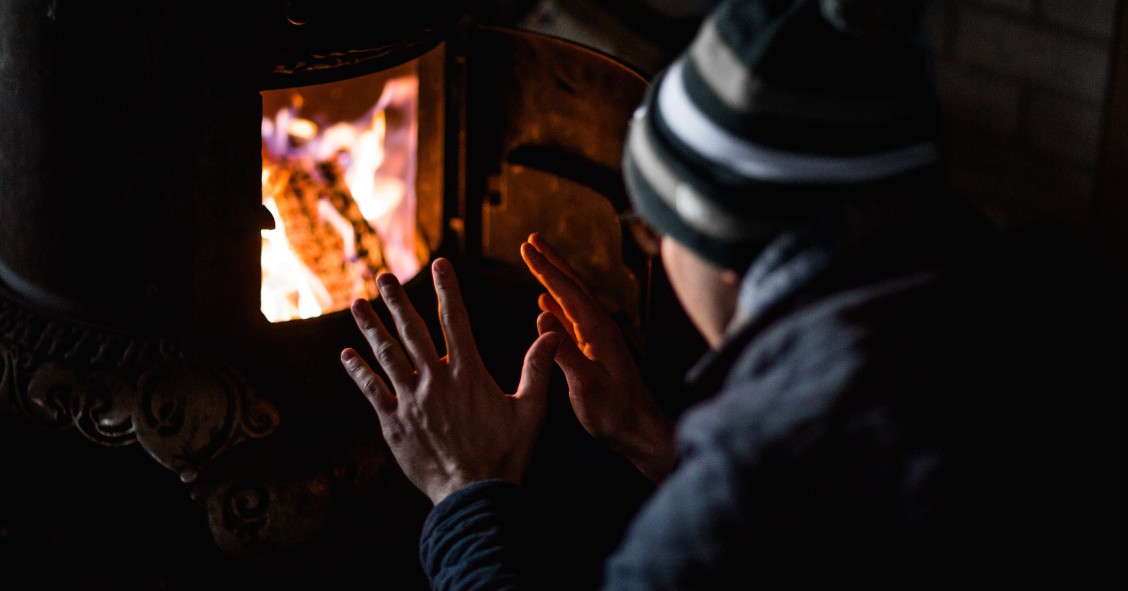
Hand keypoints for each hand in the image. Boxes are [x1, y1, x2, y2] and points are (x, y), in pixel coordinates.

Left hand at [341, 257, 559, 505]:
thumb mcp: (531, 409)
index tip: (439, 264)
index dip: (446, 289)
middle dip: (397, 300)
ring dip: (371, 328)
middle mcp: (435, 380)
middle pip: (411, 331)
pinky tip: (347, 355)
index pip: (455, 320)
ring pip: (386, 355)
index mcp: (468, 373)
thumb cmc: (506, 453)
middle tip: (383, 276)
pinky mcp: (394, 423)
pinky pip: (372, 391)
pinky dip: (359, 372)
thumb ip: (538, 369)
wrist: (474, 494)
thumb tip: (552, 334)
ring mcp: (411, 401)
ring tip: (357, 305)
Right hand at [521, 233, 674, 482]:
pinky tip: (545, 306)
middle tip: (531, 240)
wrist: (641, 432)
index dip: (545, 269)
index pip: (568, 291)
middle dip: (552, 262)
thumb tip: (541, 318)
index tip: (526, 248)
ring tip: (537, 263)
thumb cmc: (616, 414)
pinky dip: (557, 307)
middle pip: (573, 287)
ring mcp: (598, 340)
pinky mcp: (595, 353)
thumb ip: (564, 352)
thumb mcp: (586, 385)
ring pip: (572, 301)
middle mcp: (600, 329)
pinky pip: (572, 321)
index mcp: (598, 331)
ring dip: (554, 281)